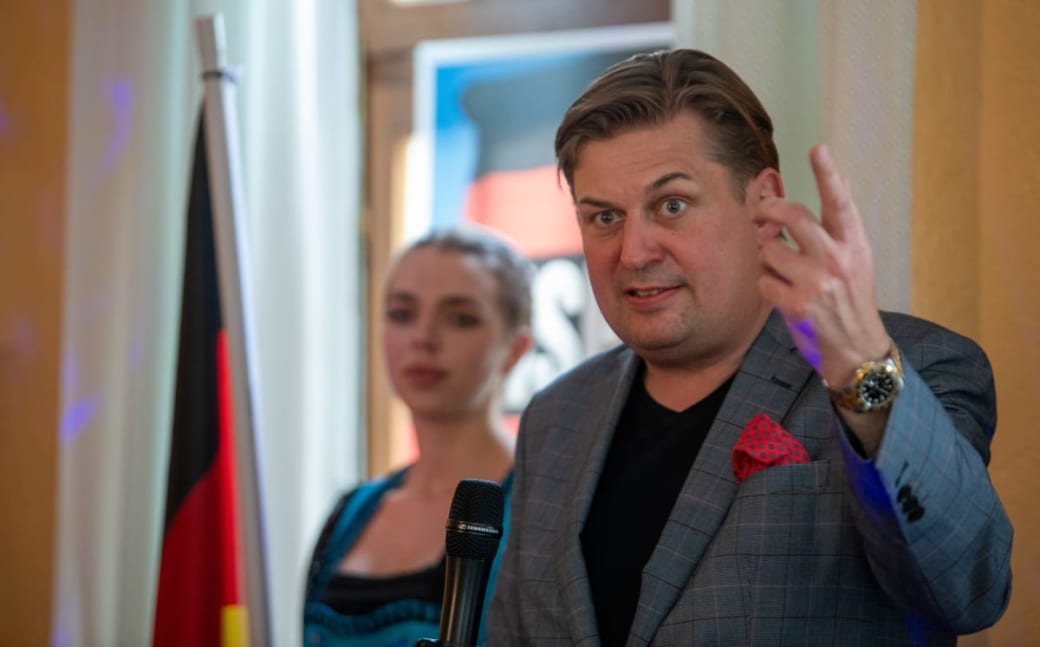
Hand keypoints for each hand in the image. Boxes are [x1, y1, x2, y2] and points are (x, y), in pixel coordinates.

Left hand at [754, 145, 889, 387]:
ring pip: (770, 250)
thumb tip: (842, 180)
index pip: (840, 202)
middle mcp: (837, 259)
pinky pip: (763, 280)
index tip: (817, 149)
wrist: (857, 349)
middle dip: (769, 209)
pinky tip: (783, 294)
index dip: (827, 174)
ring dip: (767, 258)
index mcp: (853, 244)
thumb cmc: (852, 298)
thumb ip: (842, 224)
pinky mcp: (796, 304)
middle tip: (760, 212)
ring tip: (783, 271)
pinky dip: (767, 285)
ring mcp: (816, 282)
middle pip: (794, 215)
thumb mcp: (857, 258)